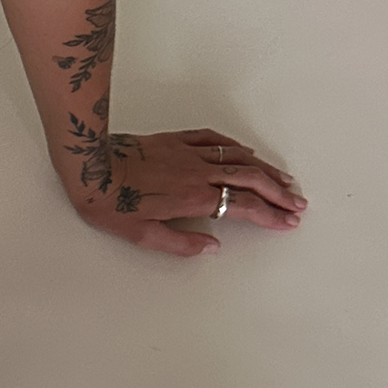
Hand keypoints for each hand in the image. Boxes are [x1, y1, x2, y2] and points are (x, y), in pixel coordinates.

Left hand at [74, 125, 306, 257]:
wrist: (90, 167)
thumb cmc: (110, 204)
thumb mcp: (142, 235)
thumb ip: (181, 243)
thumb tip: (212, 247)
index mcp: (194, 199)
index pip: (243, 207)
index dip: (270, 215)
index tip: (288, 221)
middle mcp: (198, 173)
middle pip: (250, 180)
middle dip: (278, 193)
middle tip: (298, 203)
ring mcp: (189, 154)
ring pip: (238, 159)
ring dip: (265, 170)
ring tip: (285, 180)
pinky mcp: (176, 141)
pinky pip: (214, 140)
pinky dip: (236, 146)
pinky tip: (247, 151)